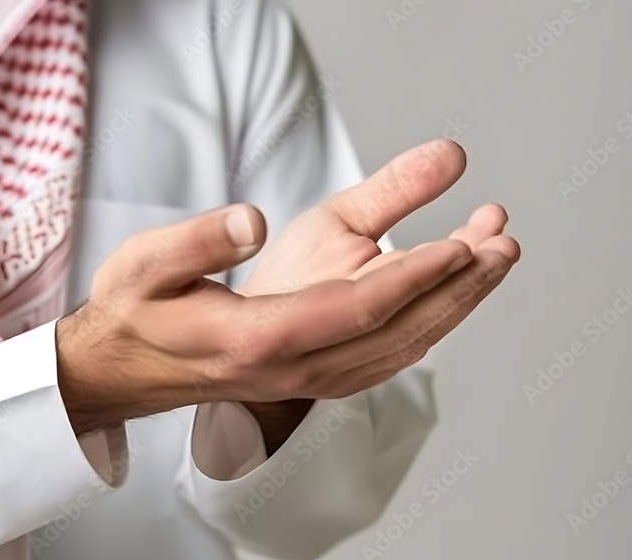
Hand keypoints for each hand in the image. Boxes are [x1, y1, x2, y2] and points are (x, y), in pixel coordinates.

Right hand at [55, 203, 472, 434]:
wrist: (127, 370)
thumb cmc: (137, 312)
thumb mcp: (146, 263)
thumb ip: (199, 240)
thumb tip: (253, 219)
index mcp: (259, 338)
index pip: (356, 308)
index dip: (413, 276)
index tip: (461, 243)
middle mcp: (294, 368)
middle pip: (396, 332)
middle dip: (456, 289)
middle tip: (504, 243)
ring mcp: (308, 380)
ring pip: (400, 348)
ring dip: (453, 307)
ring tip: (493, 261)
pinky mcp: (314, 379)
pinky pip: (386, 359)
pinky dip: (428, 329)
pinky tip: (451, 302)